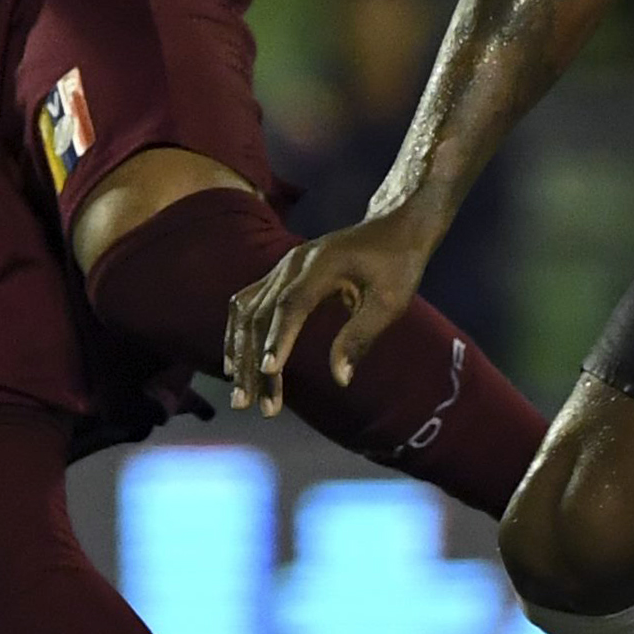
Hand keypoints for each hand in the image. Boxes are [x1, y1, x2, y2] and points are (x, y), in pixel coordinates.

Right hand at [223, 215, 435, 416]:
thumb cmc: (396, 266)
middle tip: (253, 406)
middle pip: (260, 314)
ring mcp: (280, 268)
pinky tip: (236, 365)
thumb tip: (340, 379)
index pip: (292, 304)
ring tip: (242, 395)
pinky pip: (245, 305)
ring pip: (246, 312)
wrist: (391, 227)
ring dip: (240, 354)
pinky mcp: (277, 276)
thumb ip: (361, 336)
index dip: (279, 337)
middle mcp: (292, 264)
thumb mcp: (391, 302)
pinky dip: (238, 336)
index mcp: (322, 265)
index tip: (271, 372)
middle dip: (253, 362)